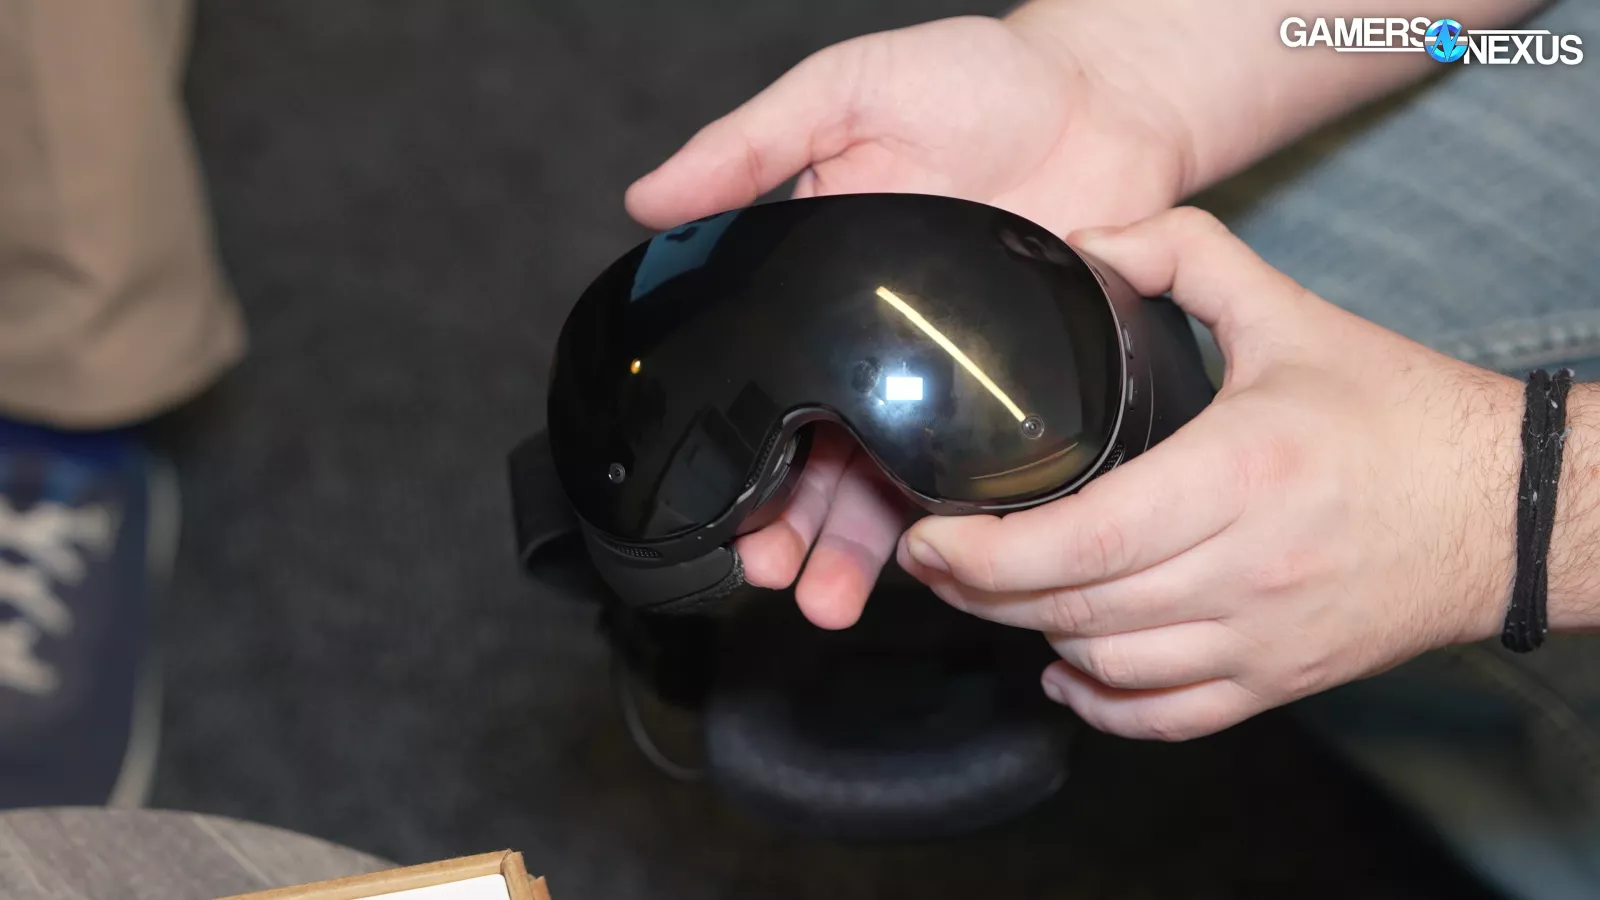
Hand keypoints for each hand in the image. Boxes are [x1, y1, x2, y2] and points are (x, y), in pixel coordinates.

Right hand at [626, 14, 1197, 625]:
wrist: (1104, 97)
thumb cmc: (974, 83)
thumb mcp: (846, 92)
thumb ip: (750, 144)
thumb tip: (646, 199)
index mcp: (827, 294)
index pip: (769, 390)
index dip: (743, 457)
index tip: (726, 515)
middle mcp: (881, 350)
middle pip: (824, 457)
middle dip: (794, 528)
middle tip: (780, 578)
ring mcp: (953, 378)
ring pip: (898, 484)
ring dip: (862, 548)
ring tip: (831, 598)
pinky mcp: (1025, 392)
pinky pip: (986, 472)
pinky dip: (961, 520)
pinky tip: (941, 560)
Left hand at [896, 207, 1523, 740]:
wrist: (1508, 507)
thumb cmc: (1400, 413)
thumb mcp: (1291, 314)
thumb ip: (1187, 255)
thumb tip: (1088, 241)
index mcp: (1238, 473)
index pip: (1081, 541)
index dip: (984, 554)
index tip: (928, 537)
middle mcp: (1245, 568)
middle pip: (1074, 608)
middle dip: (981, 592)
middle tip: (933, 560)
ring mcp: (1260, 637)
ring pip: (1109, 664)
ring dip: (1033, 634)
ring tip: (994, 593)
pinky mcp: (1278, 679)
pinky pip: (1168, 718)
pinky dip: (1104, 704)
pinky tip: (1066, 671)